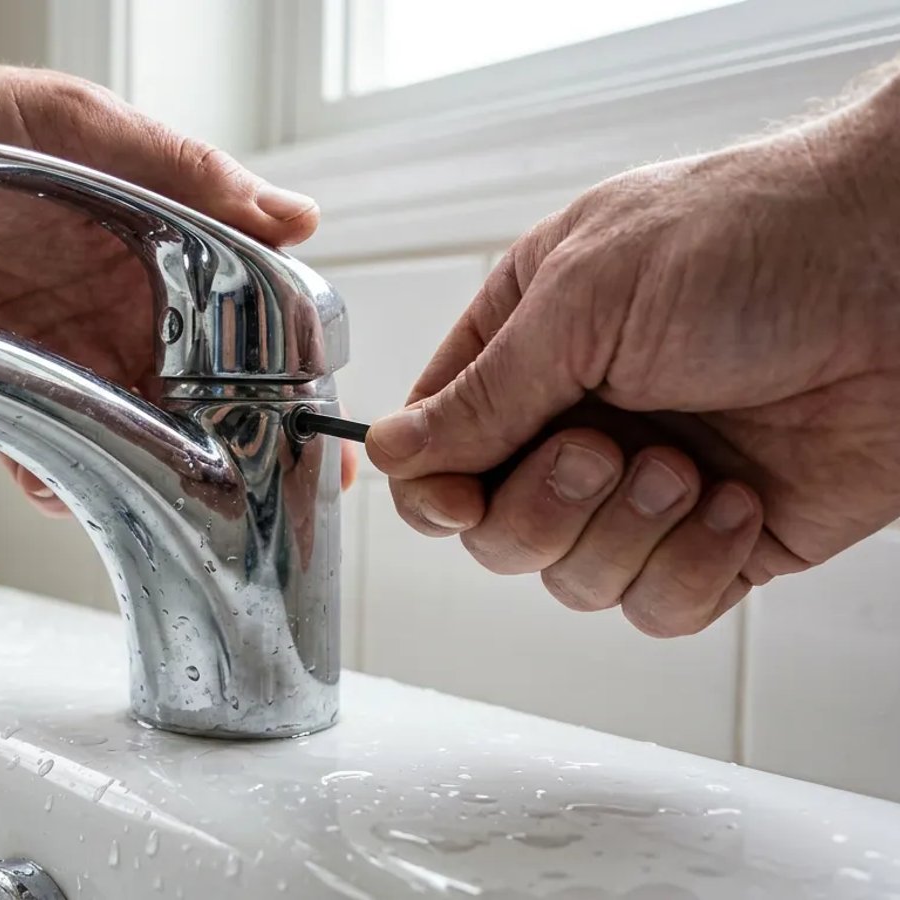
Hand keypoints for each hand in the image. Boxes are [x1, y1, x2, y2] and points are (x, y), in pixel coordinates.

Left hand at [0, 47, 356, 512]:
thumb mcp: (84, 127)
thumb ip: (185, 172)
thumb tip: (296, 216)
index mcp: (156, 243)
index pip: (245, 318)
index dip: (285, 376)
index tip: (320, 426)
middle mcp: (118, 302)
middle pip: (198, 391)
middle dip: (238, 447)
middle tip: (270, 497)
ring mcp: (61, 344)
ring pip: (129, 425)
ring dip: (156, 468)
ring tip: (175, 500)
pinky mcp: (0, 371)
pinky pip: (42, 437)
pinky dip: (59, 471)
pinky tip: (68, 487)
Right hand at [365, 77, 899, 636]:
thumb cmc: (752, 240)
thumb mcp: (584, 298)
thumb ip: (482, 394)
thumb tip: (387, 453)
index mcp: (528, 349)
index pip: (436, 450)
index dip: (436, 489)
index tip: (459, 494)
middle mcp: (578, 421)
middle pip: (493, 532)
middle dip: (544, 508)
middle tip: (602, 448)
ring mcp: (648, 487)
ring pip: (572, 580)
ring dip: (626, 533)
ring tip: (689, 465)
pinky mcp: (721, 542)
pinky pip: (658, 608)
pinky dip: (691, 568)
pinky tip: (736, 501)